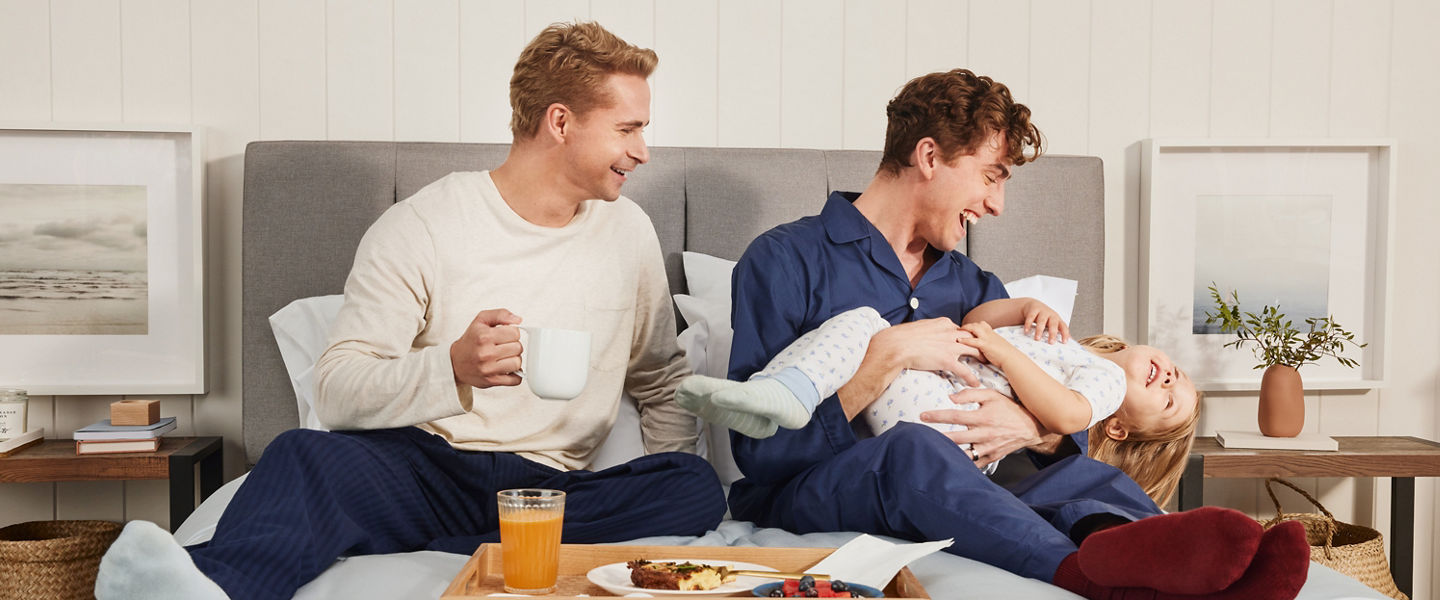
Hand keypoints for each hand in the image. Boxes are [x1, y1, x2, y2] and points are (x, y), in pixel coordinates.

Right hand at [450, 309, 523, 388]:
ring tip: (504, 358)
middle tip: (503, 347)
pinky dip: (515, 375)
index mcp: (484, 336)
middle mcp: (486, 353)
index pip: (515, 333)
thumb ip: (500, 314)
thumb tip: (518, 320)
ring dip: (514, 360)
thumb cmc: (471, 340)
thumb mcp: (481, 320)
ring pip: (517, 363)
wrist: (455, 362)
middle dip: (513, 346)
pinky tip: (506, 369)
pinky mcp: (492, 381)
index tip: (505, 336)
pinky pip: (515, 380)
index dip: (512, 333)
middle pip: (518, 348)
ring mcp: (489, 368)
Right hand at [869, 317, 980, 386]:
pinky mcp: (947, 360)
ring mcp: (950, 346)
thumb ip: (930, 330)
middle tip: (986, 350)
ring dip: (982, 357)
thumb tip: (929, 333)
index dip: (967, 336)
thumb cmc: (903, 336)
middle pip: (972, 337)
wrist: (897, 345)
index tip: (970, 340)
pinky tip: (976, 383)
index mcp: (944, 324)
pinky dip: (971, 377)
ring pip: (974, 350)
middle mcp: (950, 333)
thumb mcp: (920, 327)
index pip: (960, 329)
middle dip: (981, 343)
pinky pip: (964, 370)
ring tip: (988, 363)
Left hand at [920, 388, 1047, 464]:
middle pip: (955, 438)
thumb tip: (951, 397)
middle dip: (936, 437)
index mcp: (982, 417)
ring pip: (963, 454)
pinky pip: (974, 464)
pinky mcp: (992, 457)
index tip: (922, 416)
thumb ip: (970, 393)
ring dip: (947, 453)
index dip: (937, 416)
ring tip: (931, 451)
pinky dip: (962, 465)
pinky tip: (948, 463)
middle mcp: (984, 434)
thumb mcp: (992, 395)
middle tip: (919, 436)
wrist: (1031, 426)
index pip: (955, 416)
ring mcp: (988, 448)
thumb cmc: (1009, 408)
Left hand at [957, 321, 1022, 367]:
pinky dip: (965, 339)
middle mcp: (990, 333)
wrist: (1012, 358)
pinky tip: (958, 341)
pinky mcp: (985, 345)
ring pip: (974, 328)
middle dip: (967, 325)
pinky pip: (973, 340)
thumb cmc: (1007, 355)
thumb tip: (987, 349)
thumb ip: (992, 345)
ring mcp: (987, 338)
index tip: (967, 328)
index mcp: (993, 333)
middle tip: (958, 328)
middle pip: (976, 324)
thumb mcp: (998, 346)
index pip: (982, 324)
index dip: (974, 325)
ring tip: (956, 332)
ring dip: (964, 329)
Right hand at [1019, 299, 1068, 342]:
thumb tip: (1071, 341)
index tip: (1064, 342)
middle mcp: (1051, 315)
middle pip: (1053, 324)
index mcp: (1058, 320)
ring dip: (1039, 330)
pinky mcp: (1033, 310)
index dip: (1065, 334)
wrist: (1034, 306)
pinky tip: (1026, 331)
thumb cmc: (1046, 318)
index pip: (1064, 327)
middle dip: (1052, 333)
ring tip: (1037, 338)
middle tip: (1051, 342)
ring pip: (1042, 321)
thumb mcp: (1054, 324)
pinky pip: (1030, 317)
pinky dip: (1028, 324)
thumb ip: (1060, 331)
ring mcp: (1042, 312)